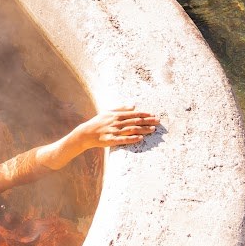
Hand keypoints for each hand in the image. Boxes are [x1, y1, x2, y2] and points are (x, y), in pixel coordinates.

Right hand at [44, 107, 158, 167]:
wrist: (85, 133)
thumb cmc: (98, 122)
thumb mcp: (108, 112)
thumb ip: (121, 108)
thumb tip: (133, 105)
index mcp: (117, 115)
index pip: (134, 114)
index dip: (145, 114)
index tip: (154, 115)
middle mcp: (116, 122)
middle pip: (135, 121)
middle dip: (148, 121)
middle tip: (158, 121)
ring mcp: (113, 131)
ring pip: (131, 129)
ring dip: (143, 129)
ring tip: (153, 130)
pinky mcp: (110, 140)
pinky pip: (123, 140)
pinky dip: (132, 139)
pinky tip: (140, 138)